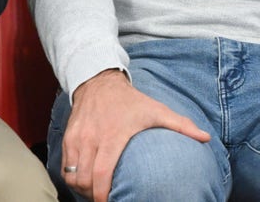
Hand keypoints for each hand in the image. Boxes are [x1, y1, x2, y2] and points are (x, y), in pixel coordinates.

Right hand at [62, 69, 210, 201]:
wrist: (98, 82)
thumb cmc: (129, 100)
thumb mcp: (156, 110)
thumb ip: (181, 125)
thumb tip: (206, 138)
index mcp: (112, 136)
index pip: (101, 173)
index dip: (103, 194)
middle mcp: (90, 139)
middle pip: (83, 179)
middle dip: (92, 195)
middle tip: (105, 198)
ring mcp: (76, 138)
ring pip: (71, 174)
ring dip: (81, 187)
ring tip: (94, 191)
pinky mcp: (67, 136)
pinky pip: (65, 165)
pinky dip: (72, 176)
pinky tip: (84, 179)